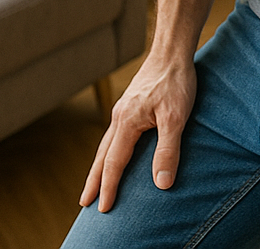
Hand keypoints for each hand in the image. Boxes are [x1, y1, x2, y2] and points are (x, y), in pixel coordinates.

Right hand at [79, 53, 196, 211]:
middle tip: (83, 203)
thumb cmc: (175, 81)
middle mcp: (120, 116)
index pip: (113, 163)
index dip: (108, 187)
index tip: (103, 209)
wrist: (172, 49)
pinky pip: (116, 132)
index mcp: (127, 122)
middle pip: (102, 155)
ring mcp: (124, 108)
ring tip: (95, 182)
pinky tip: (116, 150)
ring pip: (107, 143)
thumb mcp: (176, 117)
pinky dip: (110, 149)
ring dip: (100, 165)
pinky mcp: (132, 103)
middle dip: (94, 180)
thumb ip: (167, 150)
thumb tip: (161, 184)